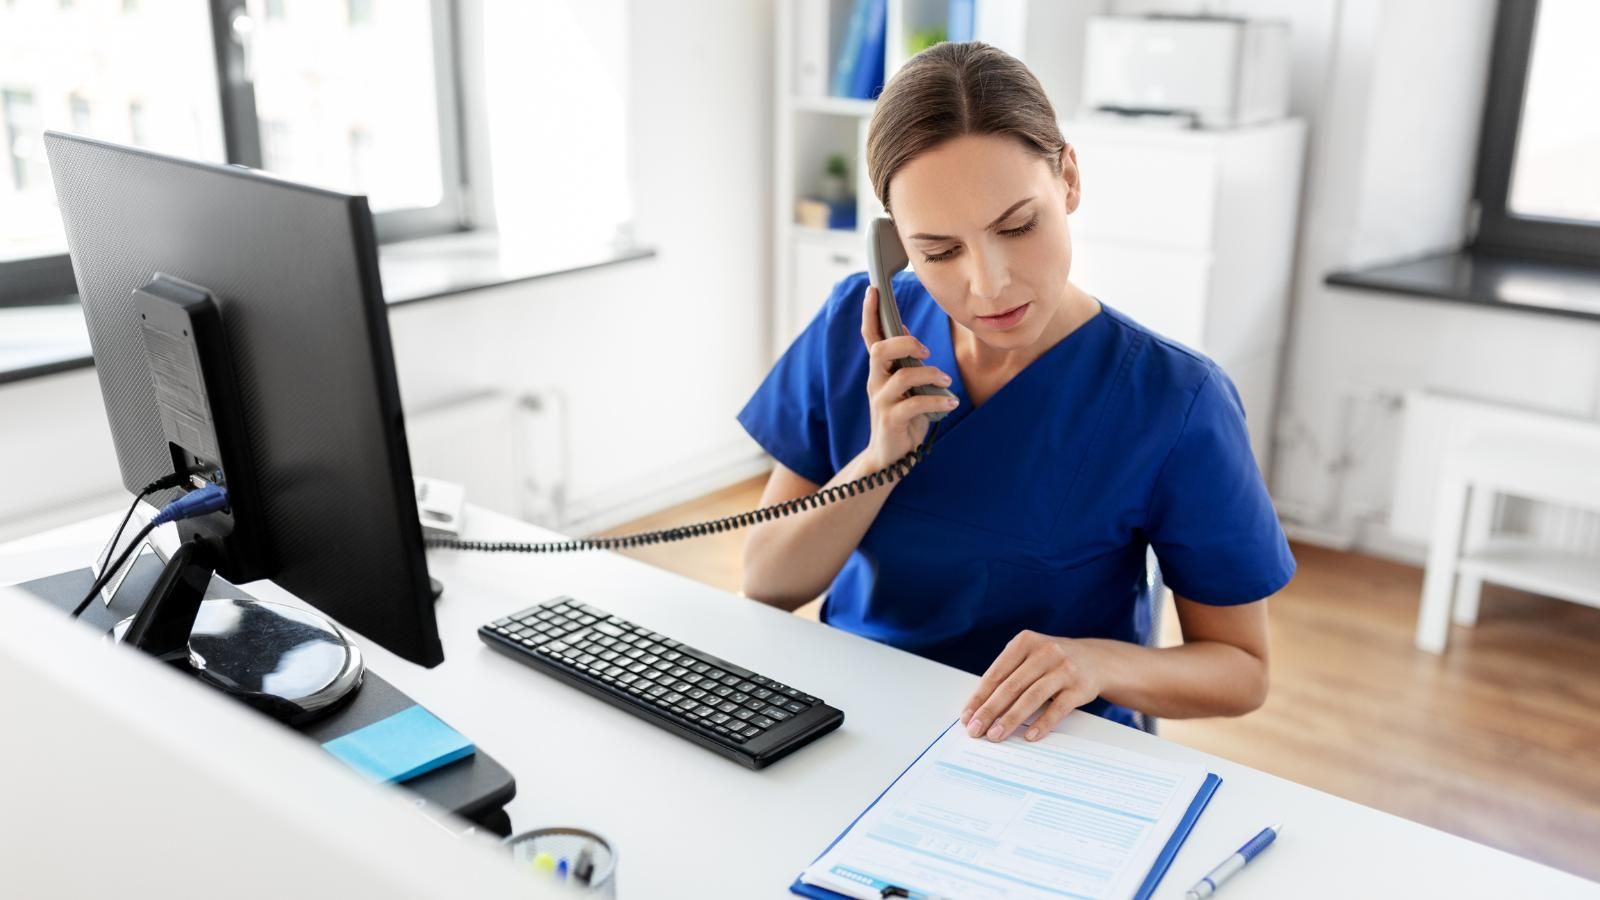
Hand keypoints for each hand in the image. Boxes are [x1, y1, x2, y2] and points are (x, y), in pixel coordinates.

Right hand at [859, 286, 959, 470]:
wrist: (890, 458)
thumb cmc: (902, 418)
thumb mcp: (904, 387)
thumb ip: (903, 362)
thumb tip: (905, 332)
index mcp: (879, 371)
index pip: (870, 337)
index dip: (869, 313)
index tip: (872, 290)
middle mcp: (876, 383)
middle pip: (881, 350)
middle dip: (905, 343)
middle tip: (926, 351)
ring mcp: (881, 402)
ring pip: (902, 376)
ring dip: (931, 375)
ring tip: (946, 382)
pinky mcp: (891, 421)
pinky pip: (915, 404)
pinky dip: (937, 401)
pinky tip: (950, 404)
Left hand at [961, 631, 1103, 741]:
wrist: (1098, 660)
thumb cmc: (1053, 662)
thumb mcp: (1031, 656)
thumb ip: (1009, 674)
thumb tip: (979, 708)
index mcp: (1025, 642)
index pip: (996, 673)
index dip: (980, 696)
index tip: (967, 716)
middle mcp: (1045, 652)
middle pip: (1011, 685)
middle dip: (990, 710)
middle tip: (976, 730)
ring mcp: (1064, 668)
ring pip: (1032, 697)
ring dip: (1011, 719)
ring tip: (996, 735)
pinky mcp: (1080, 687)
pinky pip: (1058, 708)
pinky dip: (1042, 723)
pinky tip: (1030, 736)